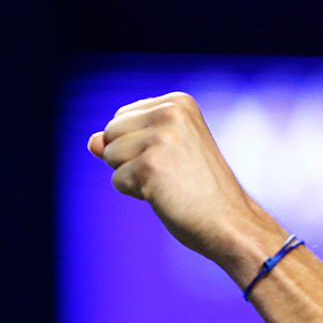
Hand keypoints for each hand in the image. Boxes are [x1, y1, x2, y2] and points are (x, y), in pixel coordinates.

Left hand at [88, 92, 285, 276]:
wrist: (230, 220)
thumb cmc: (200, 187)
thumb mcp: (166, 151)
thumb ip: (126, 139)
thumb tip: (91, 141)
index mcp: (178, 101)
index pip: (122, 118)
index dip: (138, 145)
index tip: (175, 157)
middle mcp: (170, 111)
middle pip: (111, 132)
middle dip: (130, 157)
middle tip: (171, 172)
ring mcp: (161, 137)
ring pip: (110, 155)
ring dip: (133, 176)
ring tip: (169, 182)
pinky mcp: (150, 165)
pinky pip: (117, 180)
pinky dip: (137, 193)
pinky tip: (166, 195)